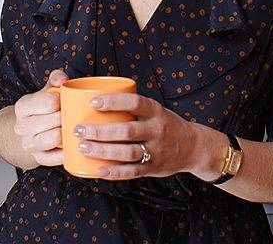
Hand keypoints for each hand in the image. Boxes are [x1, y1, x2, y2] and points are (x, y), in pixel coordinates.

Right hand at [12, 68, 68, 166]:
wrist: (28, 133)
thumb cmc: (41, 110)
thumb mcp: (45, 92)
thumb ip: (55, 80)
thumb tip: (62, 79)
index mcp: (23, 107)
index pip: (49, 102)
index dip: (62, 101)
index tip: (65, 102)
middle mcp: (22, 126)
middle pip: (55, 120)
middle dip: (67, 116)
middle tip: (72, 115)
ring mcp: (29, 144)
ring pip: (56, 138)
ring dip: (68, 133)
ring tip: (72, 128)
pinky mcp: (39, 158)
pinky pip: (57, 157)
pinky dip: (67, 151)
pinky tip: (71, 144)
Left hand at [72, 93, 207, 179]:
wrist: (193, 147)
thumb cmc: (165, 124)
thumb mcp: (155, 110)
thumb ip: (132, 107)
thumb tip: (94, 99)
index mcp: (156, 111)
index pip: (134, 102)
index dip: (113, 102)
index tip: (93, 102)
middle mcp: (157, 130)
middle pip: (126, 131)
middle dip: (100, 131)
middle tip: (79, 129)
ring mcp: (156, 151)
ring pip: (127, 153)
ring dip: (103, 151)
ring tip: (83, 147)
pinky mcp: (153, 168)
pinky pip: (132, 172)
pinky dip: (114, 172)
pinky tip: (98, 170)